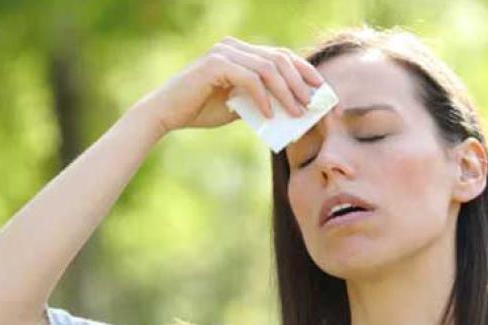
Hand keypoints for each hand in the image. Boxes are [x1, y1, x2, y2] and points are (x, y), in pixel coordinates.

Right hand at [135, 36, 323, 133]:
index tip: (321, 89)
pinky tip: (268, 115)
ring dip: (286, 92)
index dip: (304, 70)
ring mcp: (224, 52)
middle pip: (279, 59)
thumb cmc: (200, 110)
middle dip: (300, 82)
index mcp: (240, 51)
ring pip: (268, 69)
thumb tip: (290, 109)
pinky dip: (263, 98)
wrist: (166, 114)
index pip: (280, 55)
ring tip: (296, 112)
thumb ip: (260, 101)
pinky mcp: (215, 64)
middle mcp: (234, 46)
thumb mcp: (238, 106)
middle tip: (312, 104)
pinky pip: (250, 79)